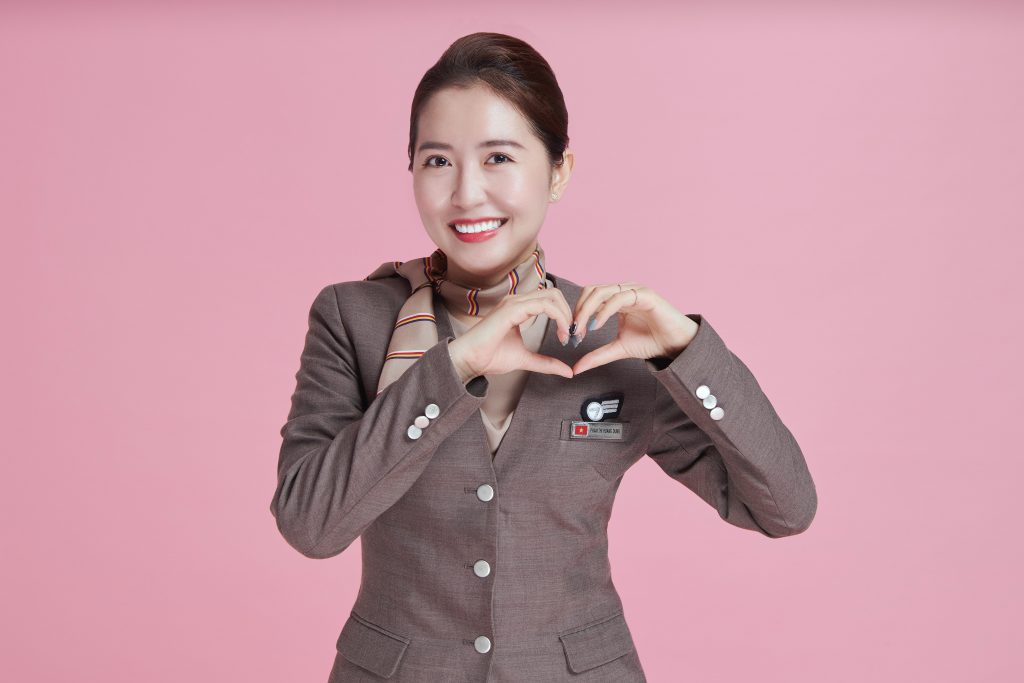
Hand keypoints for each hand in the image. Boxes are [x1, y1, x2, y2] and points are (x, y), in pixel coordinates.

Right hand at [448, 287, 575, 381]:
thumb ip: (546, 363)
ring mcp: (514, 303)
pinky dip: (558, 317)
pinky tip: (561, 333)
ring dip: (566, 315)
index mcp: (519, 308)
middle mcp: (517, 301)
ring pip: (552, 296)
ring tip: (567, 335)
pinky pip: (543, 305)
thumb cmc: (490, 357)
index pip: (550, 300)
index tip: (569, 337)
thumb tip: (568, 372)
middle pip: (554, 294)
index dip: (565, 315)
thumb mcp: (526, 359)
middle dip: (569, 313)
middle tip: (573, 335)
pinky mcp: (512, 309)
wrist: (469, 361)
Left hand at [569, 282, 698, 374]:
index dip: (577, 313)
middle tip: (573, 331)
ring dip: (587, 310)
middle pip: (591, 290)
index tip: (571, 333)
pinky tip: (596, 326)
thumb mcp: (618, 349)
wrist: (676, 345)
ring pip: (601, 292)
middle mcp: (623, 290)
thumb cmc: (650, 342)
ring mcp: (634, 290)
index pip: (588, 296)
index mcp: (615, 298)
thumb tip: (576, 368)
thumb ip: (597, 356)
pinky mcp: (644, 294)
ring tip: (582, 330)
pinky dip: (604, 311)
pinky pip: (618, 298)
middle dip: (578, 311)